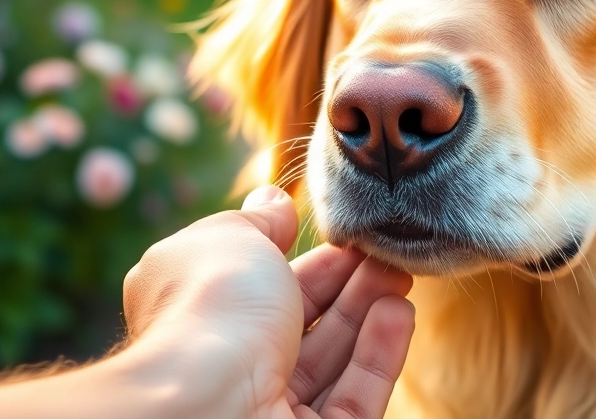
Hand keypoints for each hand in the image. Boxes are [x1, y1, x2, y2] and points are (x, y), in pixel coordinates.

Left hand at [115, 185, 415, 418]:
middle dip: (347, 284)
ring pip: (329, 362)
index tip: (346, 235)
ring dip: (368, 314)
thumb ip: (258, 220)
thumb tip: (274, 199)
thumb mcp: (230, 238)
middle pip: (299, 323)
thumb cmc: (212, 308)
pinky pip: (352, 401)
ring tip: (400, 276)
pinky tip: (399, 314)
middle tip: (385, 254)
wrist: (212, 404)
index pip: (257, 287)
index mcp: (196, 319)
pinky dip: (378, 357)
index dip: (305, 259)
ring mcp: (266, 410)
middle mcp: (226, 368)